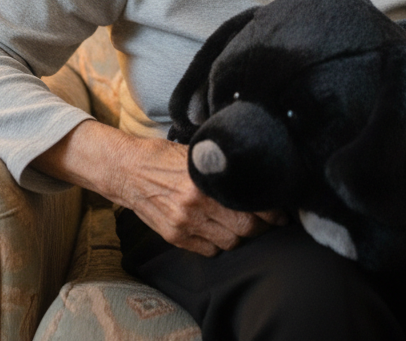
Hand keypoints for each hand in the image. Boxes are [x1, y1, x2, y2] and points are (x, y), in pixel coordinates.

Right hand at [34, 120, 283, 257]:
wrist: (125, 170)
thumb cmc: (163, 157)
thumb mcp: (195, 153)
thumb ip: (221, 167)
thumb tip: (254, 173)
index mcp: (204, 180)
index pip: (250, 203)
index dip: (271, 211)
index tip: (280, 211)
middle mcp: (195, 205)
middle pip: (245, 228)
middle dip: (261, 226)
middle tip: (267, 220)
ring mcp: (184, 224)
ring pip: (230, 243)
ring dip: (240, 236)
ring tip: (241, 225)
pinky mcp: (174, 237)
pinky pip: (209, 251)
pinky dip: (219, 244)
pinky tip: (218, 231)